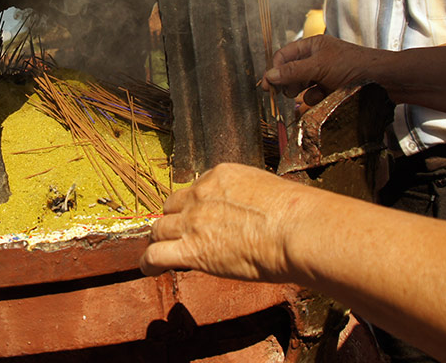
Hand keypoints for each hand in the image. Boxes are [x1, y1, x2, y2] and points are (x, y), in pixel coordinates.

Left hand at [140, 163, 307, 281]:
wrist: (297, 229)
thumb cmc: (296, 215)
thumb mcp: (267, 191)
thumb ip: (250, 198)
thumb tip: (254, 213)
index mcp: (220, 176)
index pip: (194, 190)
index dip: (193, 206)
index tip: (198, 218)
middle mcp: (201, 195)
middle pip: (171, 207)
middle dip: (173, 220)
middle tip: (179, 235)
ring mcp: (193, 222)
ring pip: (158, 229)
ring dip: (159, 240)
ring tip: (159, 252)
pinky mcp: (192, 250)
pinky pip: (155, 255)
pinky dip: (148, 263)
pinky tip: (149, 269)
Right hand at [261, 35, 385, 105]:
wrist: (383, 81)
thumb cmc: (354, 66)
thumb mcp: (319, 67)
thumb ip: (293, 71)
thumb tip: (269, 76)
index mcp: (313, 45)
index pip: (285, 55)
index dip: (275, 69)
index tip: (267, 85)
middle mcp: (317, 58)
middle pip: (290, 71)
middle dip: (287, 82)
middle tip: (283, 93)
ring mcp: (324, 74)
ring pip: (301, 85)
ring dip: (300, 92)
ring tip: (304, 96)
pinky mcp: (331, 89)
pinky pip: (313, 95)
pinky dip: (314, 99)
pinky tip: (321, 99)